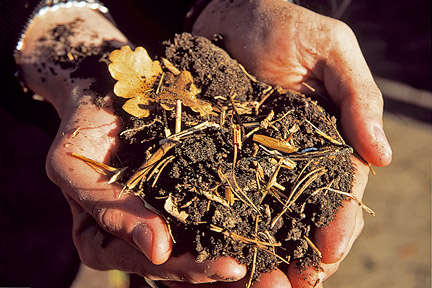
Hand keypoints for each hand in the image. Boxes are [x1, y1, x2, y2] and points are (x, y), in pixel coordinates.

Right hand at [16, 6, 245, 283]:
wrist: (104, 86)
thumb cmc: (82, 127)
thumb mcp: (74, 167)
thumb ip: (107, 207)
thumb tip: (158, 251)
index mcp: (107, 237)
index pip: (148, 263)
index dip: (184, 269)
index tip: (224, 267)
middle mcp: (141, 231)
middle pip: (180, 264)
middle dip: (216, 270)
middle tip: (257, 272)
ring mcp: (167, 211)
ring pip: (202, 243)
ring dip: (235, 250)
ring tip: (273, 260)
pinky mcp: (191, 186)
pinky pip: (216, 207)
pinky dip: (241, 217)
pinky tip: (271, 222)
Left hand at [193, 0, 390, 285]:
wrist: (229, 19)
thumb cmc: (284, 27)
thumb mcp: (331, 52)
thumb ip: (358, 99)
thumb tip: (383, 157)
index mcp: (328, 141)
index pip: (341, 191)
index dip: (339, 223)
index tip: (328, 251)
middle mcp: (294, 159)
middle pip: (307, 215)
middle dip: (306, 252)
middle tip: (294, 284)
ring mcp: (257, 161)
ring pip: (269, 215)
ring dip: (269, 250)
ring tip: (261, 281)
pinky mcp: (221, 156)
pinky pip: (227, 194)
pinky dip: (230, 224)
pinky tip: (226, 248)